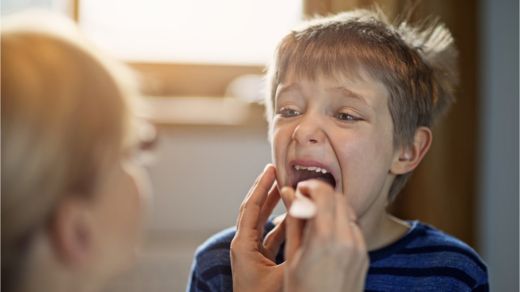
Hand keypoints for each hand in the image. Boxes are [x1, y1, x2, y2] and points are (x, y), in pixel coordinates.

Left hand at [230, 164, 286, 291]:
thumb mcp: (283, 273)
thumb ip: (297, 247)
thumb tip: (310, 220)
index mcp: (243, 247)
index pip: (251, 209)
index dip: (261, 187)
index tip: (271, 169)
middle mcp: (243, 247)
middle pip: (253, 211)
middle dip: (265, 191)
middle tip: (277, 172)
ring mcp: (250, 255)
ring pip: (261, 223)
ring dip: (273, 206)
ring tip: (286, 189)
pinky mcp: (258, 262)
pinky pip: (268, 236)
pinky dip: (279, 224)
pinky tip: (293, 218)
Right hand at [281, 180, 368, 291]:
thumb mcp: (292, 256)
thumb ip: (294, 221)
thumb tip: (290, 194)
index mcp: (324, 239)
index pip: (324, 194)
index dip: (310, 186)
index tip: (299, 189)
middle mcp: (346, 240)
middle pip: (338, 198)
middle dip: (321, 193)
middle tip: (304, 199)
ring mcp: (359, 248)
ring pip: (348, 210)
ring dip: (332, 206)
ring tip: (314, 215)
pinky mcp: (364, 256)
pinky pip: (354, 227)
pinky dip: (341, 221)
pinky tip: (326, 231)